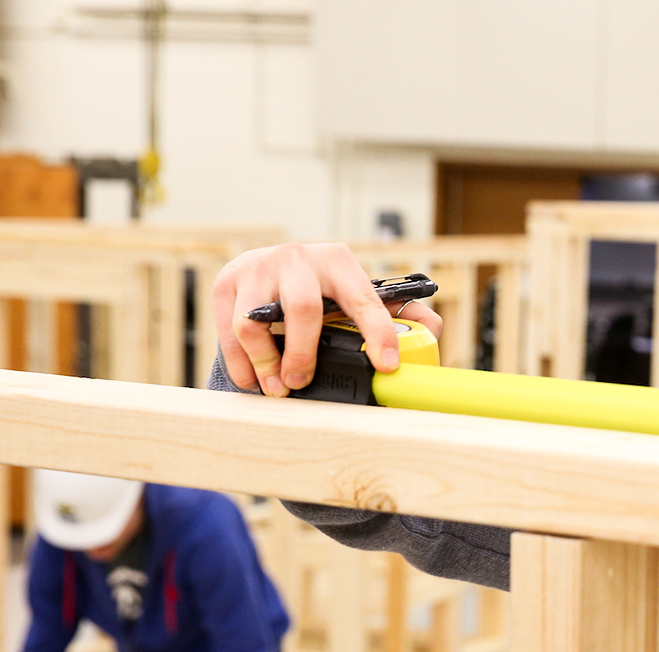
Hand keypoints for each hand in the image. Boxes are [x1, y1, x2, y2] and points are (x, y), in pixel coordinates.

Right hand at [211, 243, 442, 396]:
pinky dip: (240, 363)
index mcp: (338, 261)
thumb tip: (431, 330)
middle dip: (305, 354)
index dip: (378, 333)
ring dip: (266, 363)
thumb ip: (399, 311)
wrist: (269, 268)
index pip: (363, 299)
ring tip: (277, 387)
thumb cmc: (322, 288)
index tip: (386, 365)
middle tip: (302, 383)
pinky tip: (252, 381)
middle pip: (303, 309)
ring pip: (255, 321)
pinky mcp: (227, 282)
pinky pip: (228, 329)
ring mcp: (259, 267)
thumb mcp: (357, 293)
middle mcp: (298, 258)